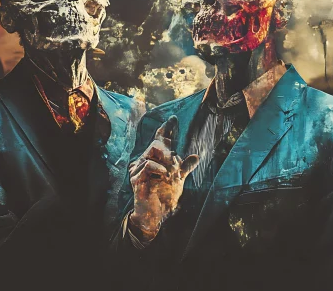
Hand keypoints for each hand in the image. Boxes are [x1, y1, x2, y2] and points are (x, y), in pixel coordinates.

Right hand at [128, 116, 198, 241]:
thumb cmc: (165, 195)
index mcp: (156, 159)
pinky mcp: (136, 177)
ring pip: (153, 152)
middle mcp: (145, 161)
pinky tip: (164, 176)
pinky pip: (148, 164)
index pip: (160, 140)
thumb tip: (196, 156)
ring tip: (171, 176)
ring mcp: (138, 169)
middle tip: (176, 165)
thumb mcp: (179, 179)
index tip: (173, 118)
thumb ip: (185, 167)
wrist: (157, 214)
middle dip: (168, 152)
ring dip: (167, 164)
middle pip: (157, 143)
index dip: (166, 129)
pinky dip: (159, 169)